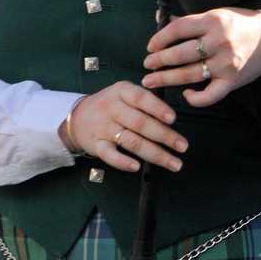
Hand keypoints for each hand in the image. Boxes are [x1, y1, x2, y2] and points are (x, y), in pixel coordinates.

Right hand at [58, 82, 186, 172]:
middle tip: (182, 146)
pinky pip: (109, 154)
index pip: (142, 99)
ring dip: (155, 154)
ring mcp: (103, 127)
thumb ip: (145, 101)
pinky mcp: (96, 145)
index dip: (158, 109)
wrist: (77, 117)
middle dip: (165, 136)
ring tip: (173, 162)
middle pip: (140, 123)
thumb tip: (172, 117)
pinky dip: (122, 162)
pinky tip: (137, 167)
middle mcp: (112, 108)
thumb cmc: (110, 105)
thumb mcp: (124, 93)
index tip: (173, 119)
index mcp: (122, 92)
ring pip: (131, 141)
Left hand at [140, 7, 260, 106]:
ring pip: (189, 74)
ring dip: (166, 79)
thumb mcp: (218, 15)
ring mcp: (226, 64)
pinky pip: (209, 96)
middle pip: (180, 54)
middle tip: (147, 64)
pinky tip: (186, 94)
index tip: (150, 47)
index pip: (179, 29)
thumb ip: (191, 21)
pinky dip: (195, 98)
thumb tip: (162, 20)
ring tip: (150, 80)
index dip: (160, 39)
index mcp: (214, 21)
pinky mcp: (232, 81)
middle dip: (158, 61)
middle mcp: (220, 42)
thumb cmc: (241, 25)